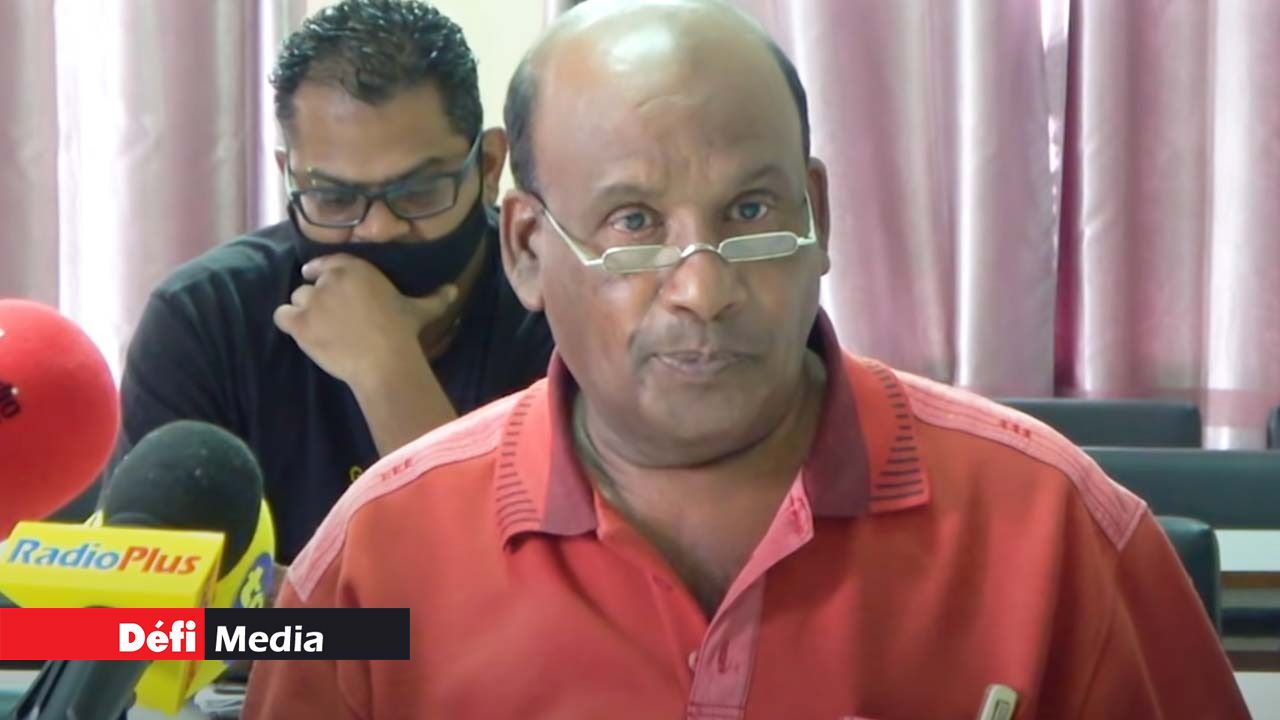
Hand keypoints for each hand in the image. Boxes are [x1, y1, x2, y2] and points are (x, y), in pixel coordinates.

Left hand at [273, 254, 457, 388]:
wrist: (383, 359)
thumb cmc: (402, 331)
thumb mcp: (419, 311)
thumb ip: (435, 298)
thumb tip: (454, 290)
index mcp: (354, 268)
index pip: (327, 263)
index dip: (322, 272)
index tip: (322, 282)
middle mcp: (330, 279)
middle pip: (311, 284)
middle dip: (317, 297)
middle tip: (329, 315)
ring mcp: (312, 301)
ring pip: (296, 299)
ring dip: (303, 310)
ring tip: (316, 326)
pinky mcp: (299, 323)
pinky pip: (282, 315)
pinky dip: (288, 322)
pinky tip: (298, 331)